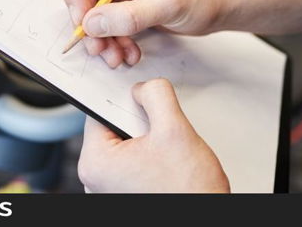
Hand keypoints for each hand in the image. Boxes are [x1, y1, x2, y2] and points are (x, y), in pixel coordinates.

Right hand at [62, 0, 228, 66]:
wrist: (223, 5)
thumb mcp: (168, 5)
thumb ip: (129, 16)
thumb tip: (92, 24)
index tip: (83, 20)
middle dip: (90, 20)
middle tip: (96, 47)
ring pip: (93, 6)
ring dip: (102, 35)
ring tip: (115, 56)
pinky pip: (107, 17)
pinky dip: (113, 37)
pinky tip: (127, 51)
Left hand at [78, 78, 229, 192]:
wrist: (206, 215)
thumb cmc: (188, 191)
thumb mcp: (175, 129)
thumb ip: (156, 96)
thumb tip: (144, 87)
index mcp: (96, 163)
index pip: (98, 111)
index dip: (124, 100)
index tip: (141, 101)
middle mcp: (96, 179)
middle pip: (112, 126)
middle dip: (138, 121)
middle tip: (160, 133)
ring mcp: (110, 188)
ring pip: (125, 142)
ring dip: (146, 138)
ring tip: (165, 152)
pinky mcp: (124, 192)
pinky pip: (132, 160)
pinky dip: (149, 154)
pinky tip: (165, 162)